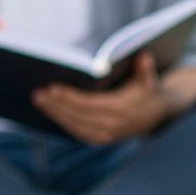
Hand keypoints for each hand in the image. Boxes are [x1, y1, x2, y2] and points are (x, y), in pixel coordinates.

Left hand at [33, 53, 165, 144]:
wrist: (157, 114)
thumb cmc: (148, 90)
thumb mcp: (149, 79)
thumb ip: (144, 68)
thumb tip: (143, 56)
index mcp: (123, 110)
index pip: (90, 104)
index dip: (70, 97)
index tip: (52, 87)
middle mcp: (113, 125)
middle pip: (78, 116)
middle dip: (56, 105)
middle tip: (37, 93)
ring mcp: (106, 135)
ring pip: (75, 126)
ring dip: (55, 114)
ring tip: (38, 99)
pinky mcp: (100, 139)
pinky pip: (77, 131)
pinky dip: (62, 121)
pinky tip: (49, 109)